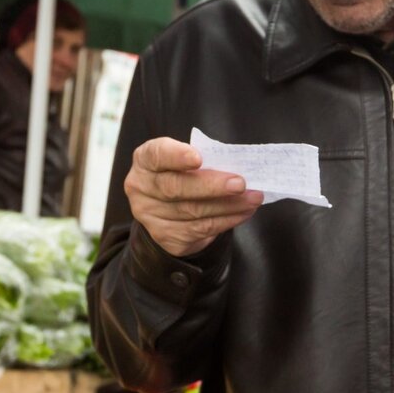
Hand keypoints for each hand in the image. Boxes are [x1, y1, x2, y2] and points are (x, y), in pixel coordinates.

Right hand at [124, 137, 263, 257]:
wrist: (167, 208)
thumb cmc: (182, 173)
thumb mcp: (184, 159)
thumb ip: (202, 160)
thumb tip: (236, 167)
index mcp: (145, 160)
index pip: (156, 155)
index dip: (176, 156)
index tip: (199, 158)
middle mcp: (140, 188)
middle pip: (174, 188)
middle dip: (211, 186)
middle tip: (240, 183)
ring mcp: (149, 215)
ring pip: (192, 212)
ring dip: (228, 206)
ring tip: (253, 198)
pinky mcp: (165, 237)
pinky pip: (199, 230)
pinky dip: (226, 221)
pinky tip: (243, 213)